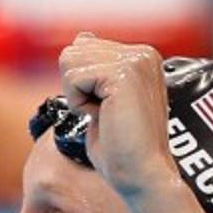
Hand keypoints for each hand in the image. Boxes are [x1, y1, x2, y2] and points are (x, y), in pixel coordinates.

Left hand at [58, 34, 176, 198]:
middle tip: (104, 114)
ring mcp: (136, 60)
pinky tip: (104, 117)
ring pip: (70, 61)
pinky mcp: (124, 74)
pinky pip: (73, 78)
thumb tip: (82, 37)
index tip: (107, 109)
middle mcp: (142, 52)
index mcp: (140, 56)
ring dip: (77, 95)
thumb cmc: (120, 149)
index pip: (82, 48)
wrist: (141, 175)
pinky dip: (79, 103)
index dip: (81, 86)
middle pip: (73, 52)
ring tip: (105, 116)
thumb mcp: (102, 100)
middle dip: (76, 88)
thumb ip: (94, 68)